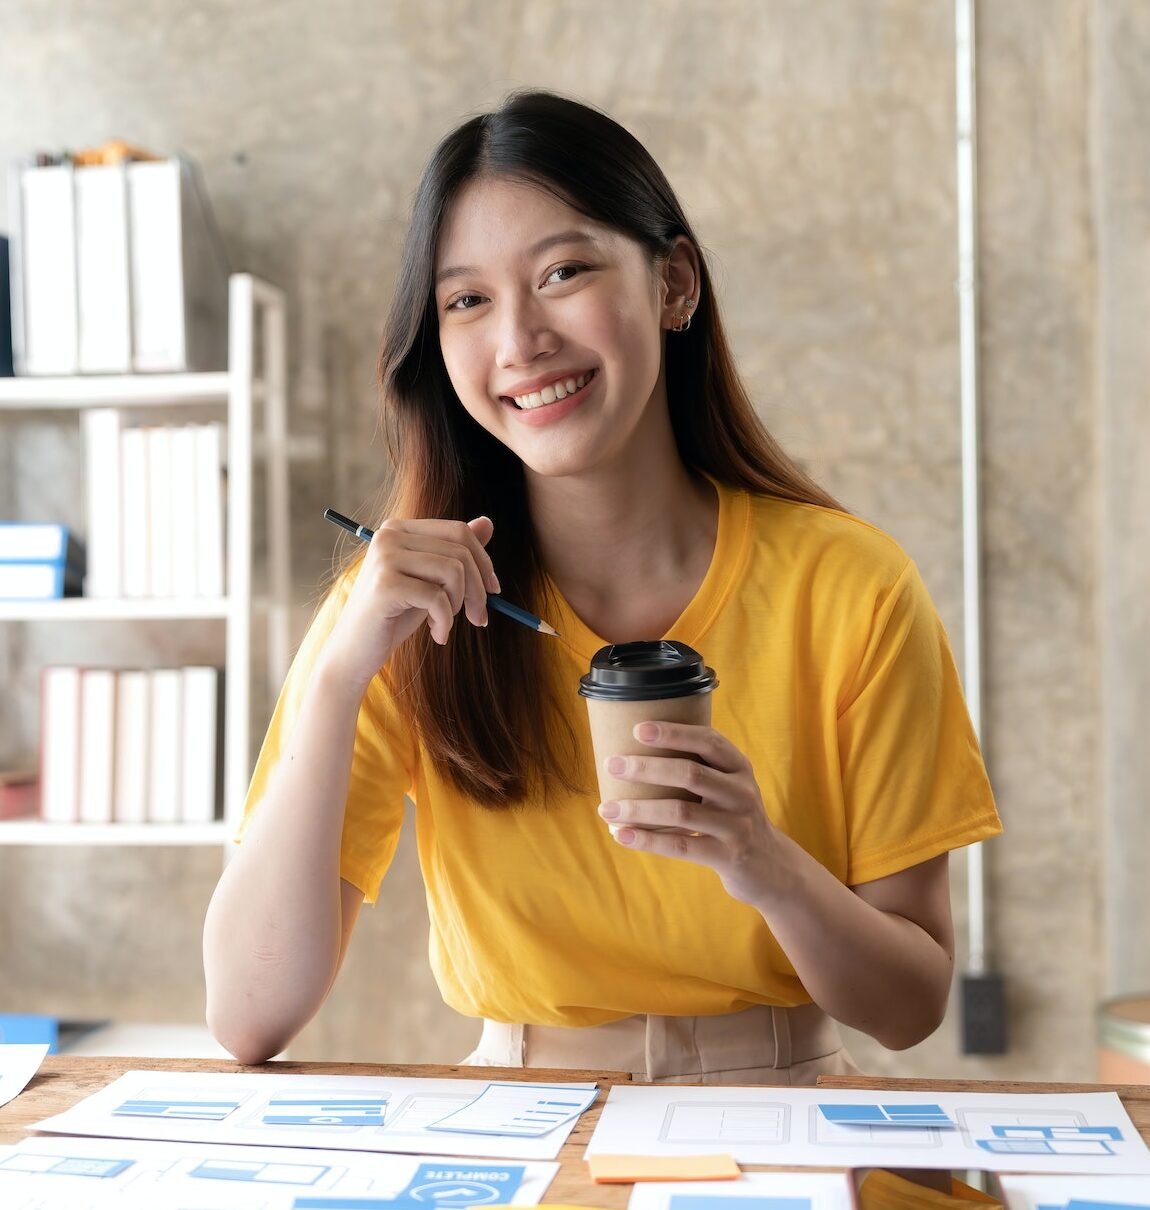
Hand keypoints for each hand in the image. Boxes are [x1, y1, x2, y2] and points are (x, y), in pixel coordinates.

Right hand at [323, 516, 499, 690]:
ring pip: (453, 572)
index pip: (458, 531)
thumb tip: (488, 522)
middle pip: (460, 551)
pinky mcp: (385, 585)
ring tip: (444, 624)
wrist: (355, 651)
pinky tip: (437, 635)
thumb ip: (455, 552)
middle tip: (479, 618)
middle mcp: (389, 536)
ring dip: (458, 606)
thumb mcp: (431, 581)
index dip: (484, 562)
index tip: (493, 590)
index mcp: (400, 529)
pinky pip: (438, 598)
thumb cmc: (394, 616)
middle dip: (478, 589)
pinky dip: (445, 622)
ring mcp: (385, 558)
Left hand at [597, 721, 783, 905]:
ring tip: (606, 809)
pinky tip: (622, 835)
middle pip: (690, 773)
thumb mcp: (728, 788)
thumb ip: (699, 771)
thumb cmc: (734, 819)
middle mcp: (741, 793)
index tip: (639, 729)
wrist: (772, 868)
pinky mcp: (728, 857)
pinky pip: (681, 846)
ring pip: (681, 812)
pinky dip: (648, 840)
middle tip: (612, 765)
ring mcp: (737, 826)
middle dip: (647, 767)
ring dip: (639, 809)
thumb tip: (636, 754)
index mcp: (740, 768)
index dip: (674, 733)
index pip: (709, 741)